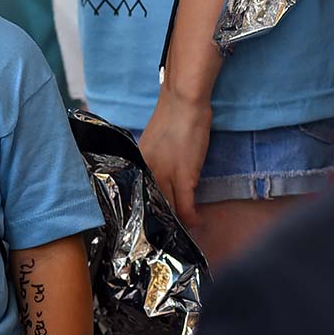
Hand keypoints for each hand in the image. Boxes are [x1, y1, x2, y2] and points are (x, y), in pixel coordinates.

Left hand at [138, 87, 210, 227]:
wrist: (183, 102)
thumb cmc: (171, 118)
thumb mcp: (153, 144)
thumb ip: (153, 162)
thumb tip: (160, 178)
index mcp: (136, 165)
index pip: (137, 196)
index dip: (145, 211)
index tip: (151, 222)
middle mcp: (146, 172)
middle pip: (151, 206)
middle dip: (159, 222)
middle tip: (168, 232)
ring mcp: (164, 175)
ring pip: (168, 209)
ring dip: (177, 222)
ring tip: (183, 230)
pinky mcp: (184, 175)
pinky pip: (186, 206)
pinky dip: (191, 217)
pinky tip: (197, 221)